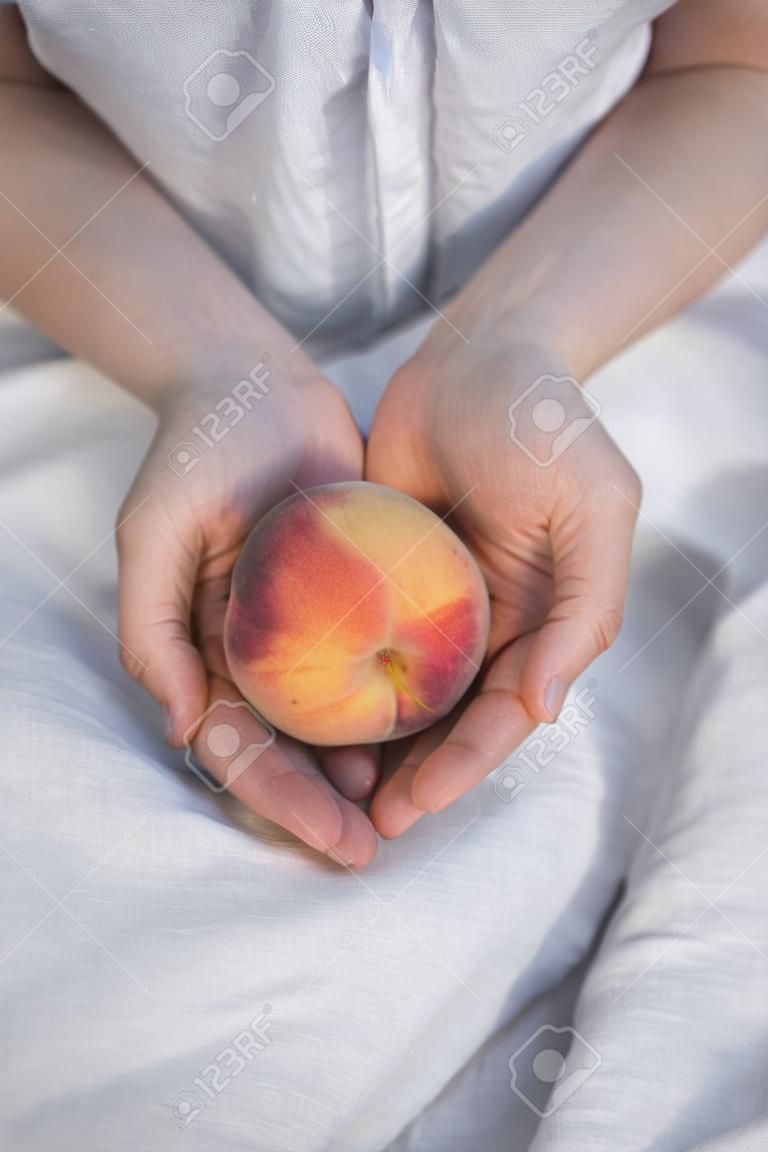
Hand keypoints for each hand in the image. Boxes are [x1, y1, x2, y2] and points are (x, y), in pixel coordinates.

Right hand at [116, 345, 377, 864]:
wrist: (259, 386)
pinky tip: (442, 729)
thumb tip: (183, 727)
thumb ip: (151, 629)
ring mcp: (316, 629)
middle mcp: (265, 655)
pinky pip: (387, 655)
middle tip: (377, 848)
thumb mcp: (154, 534)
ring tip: (415, 808)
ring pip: (344, 718)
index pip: (242, 748)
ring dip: (374, 768)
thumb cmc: (196, 457)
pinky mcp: (363, 596)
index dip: (282, 800)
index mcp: (209, 655)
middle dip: (329, 807)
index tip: (334, 838)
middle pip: (296, 750)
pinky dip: (409, 698)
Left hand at [365, 327, 639, 836]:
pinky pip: (356, 636)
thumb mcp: (593, 508)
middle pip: (449, 718)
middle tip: (364, 823)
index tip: (417, 806)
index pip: (503, 714)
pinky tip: (301, 714)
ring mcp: (430, 600)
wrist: (478, 353)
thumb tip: (542, 711)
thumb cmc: (546, 425)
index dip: (465, 766)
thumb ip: (585, 608)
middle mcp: (487, 622)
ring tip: (329, 791)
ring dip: (373, 744)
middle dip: (414, 774)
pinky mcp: (379, 572)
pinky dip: (336, 679)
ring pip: (400, 690)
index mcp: (541, 621)